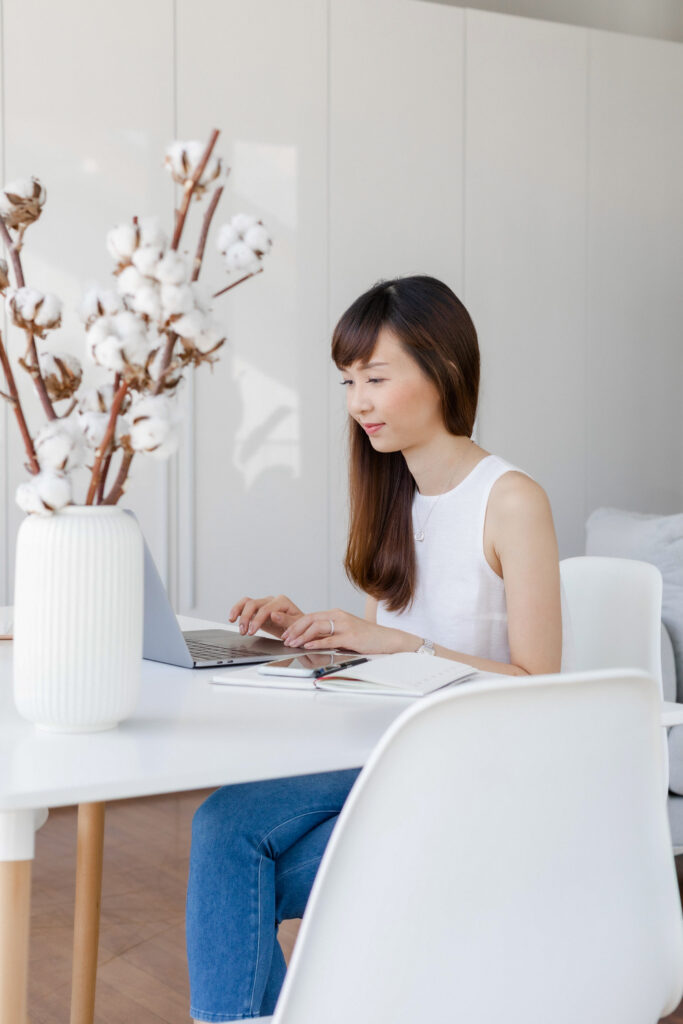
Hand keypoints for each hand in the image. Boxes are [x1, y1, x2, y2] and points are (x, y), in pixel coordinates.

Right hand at [229, 594, 303, 638]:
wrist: (299, 629)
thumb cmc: (300, 627)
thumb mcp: (297, 625)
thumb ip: (286, 620)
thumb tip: (274, 615)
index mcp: (282, 602)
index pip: (266, 609)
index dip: (257, 621)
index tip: (252, 632)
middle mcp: (272, 600)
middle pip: (254, 603)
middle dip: (246, 618)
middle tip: (244, 632)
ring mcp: (264, 604)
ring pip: (247, 602)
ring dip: (239, 611)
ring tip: (233, 622)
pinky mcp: (258, 609)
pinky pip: (245, 606)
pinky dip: (237, 610)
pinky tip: (232, 618)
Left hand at [281, 608, 412, 654]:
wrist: (386, 639)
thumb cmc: (365, 637)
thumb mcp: (344, 630)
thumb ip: (329, 632)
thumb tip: (309, 640)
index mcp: (335, 614)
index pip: (310, 616)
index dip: (295, 624)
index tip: (285, 633)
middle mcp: (339, 616)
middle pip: (310, 619)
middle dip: (294, 629)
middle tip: (285, 639)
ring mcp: (345, 625)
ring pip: (317, 627)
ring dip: (302, 636)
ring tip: (293, 643)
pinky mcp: (351, 636)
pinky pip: (330, 639)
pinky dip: (317, 643)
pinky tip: (308, 646)